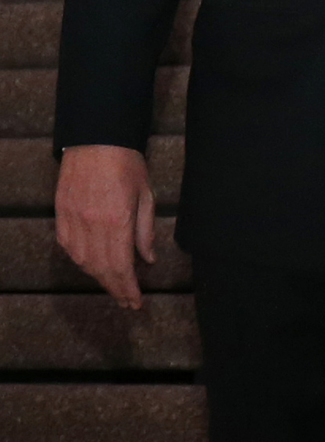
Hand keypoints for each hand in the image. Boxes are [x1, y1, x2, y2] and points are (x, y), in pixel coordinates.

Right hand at [55, 145, 156, 309]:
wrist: (97, 139)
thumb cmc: (127, 164)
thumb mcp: (146, 195)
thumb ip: (145, 230)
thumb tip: (148, 260)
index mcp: (117, 221)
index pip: (121, 266)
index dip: (128, 288)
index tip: (135, 302)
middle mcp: (92, 225)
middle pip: (102, 269)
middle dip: (115, 288)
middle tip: (126, 301)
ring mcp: (73, 220)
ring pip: (83, 261)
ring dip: (98, 277)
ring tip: (113, 285)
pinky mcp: (61, 213)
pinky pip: (68, 246)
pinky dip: (79, 260)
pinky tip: (90, 265)